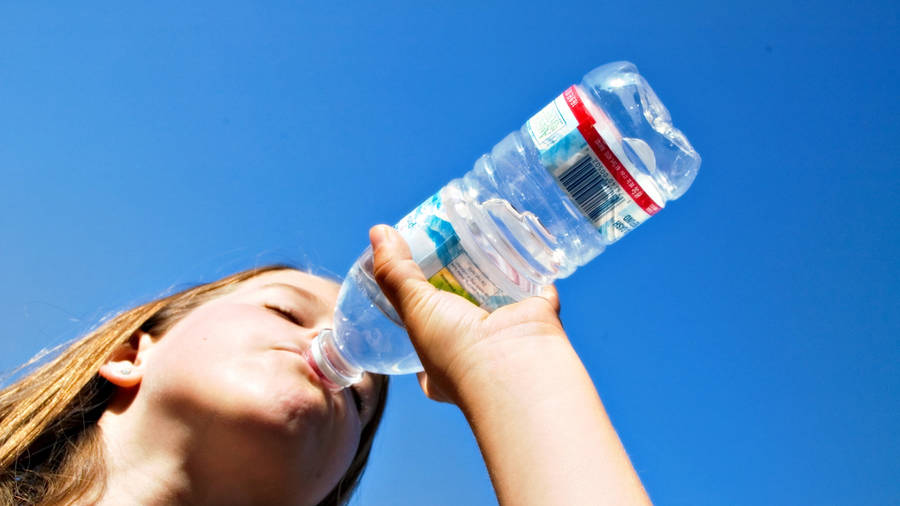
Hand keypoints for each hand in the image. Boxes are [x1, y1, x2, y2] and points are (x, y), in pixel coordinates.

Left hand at [369, 224, 564, 403]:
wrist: (515, 366)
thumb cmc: (457, 351)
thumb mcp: (415, 310)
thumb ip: (396, 273)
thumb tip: (378, 232)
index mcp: (442, 364)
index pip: (425, 336)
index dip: (420, 311)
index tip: (417, 283)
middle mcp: (476, 353)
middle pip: (463, 310)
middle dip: (458, 285)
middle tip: (449, 251)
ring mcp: (508, 336)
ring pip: (498, 297)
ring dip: (493, 272)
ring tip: (480, 238)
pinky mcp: (537, 317)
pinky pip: (536, 288)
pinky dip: (533, 269)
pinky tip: (522, 245)